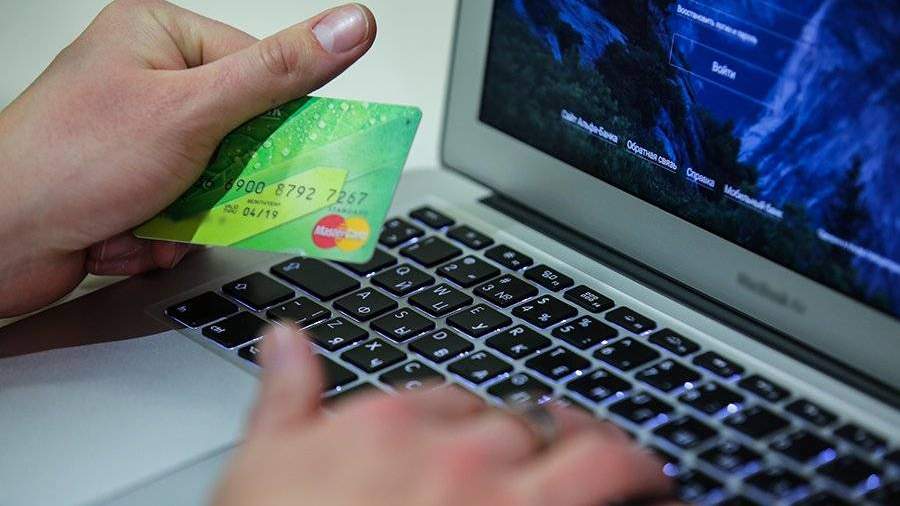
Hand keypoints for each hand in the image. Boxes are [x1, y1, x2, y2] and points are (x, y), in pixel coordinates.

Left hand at [0, 0, 374, 315]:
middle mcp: (147, 80)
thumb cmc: (68, 162)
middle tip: (200, 191)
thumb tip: (346, 27)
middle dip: (219, 181)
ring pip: (215, 182)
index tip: (282, 154)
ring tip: (143, 214)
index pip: (259, 68)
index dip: (276, 121)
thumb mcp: (192, 111)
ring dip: (188, 215)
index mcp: (159, 36)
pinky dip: (163, 233)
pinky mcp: (131, 182)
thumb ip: (278, 73)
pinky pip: (185, 211)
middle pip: (241, 133)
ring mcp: (137, 135)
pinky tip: (125, 230)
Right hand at [213, 325, 678, 505]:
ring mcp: (502, 493)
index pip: (450, 400)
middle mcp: (454, 449)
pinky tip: (651, 487)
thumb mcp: (260, 466)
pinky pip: (613, 484)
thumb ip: (283, 395)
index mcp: (389, 424)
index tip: (477, 445)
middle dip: (539, 439)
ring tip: (633, 466)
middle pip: (519, 423)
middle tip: (564, 451)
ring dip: (610, 451)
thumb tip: (284, 338)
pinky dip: (639, 480)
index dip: (470, 424)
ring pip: (584, 449)